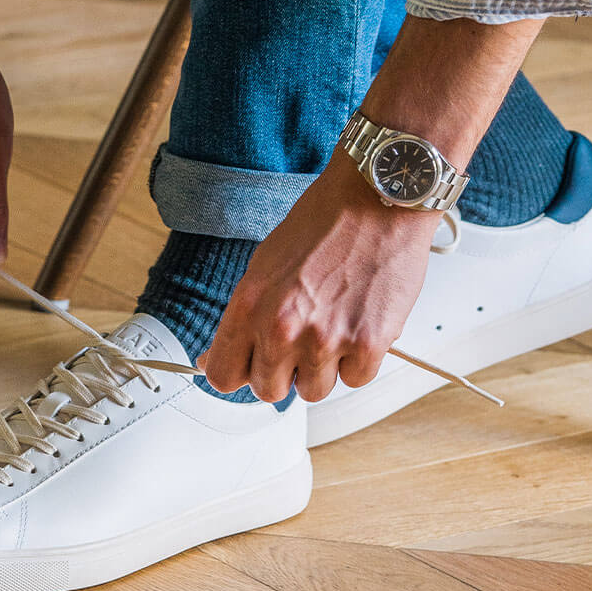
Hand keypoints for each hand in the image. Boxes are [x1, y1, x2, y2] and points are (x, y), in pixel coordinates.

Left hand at [199, 152, 441, 403]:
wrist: (376, 199)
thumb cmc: (324, 222)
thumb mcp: (265, 263)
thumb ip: (245, 316)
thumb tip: (216, 357)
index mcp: (249, 305)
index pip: (223, 375)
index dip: (239, 372)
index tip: (252, 365)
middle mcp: (282, 328)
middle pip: (268, 391)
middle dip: (283, 373)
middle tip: (301, 341)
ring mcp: (326, 340)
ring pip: (314, 391)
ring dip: (324, 367)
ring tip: (335, 324)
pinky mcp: (368, 344)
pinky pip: (356, 379)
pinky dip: (360, 358)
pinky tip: (361, 321)